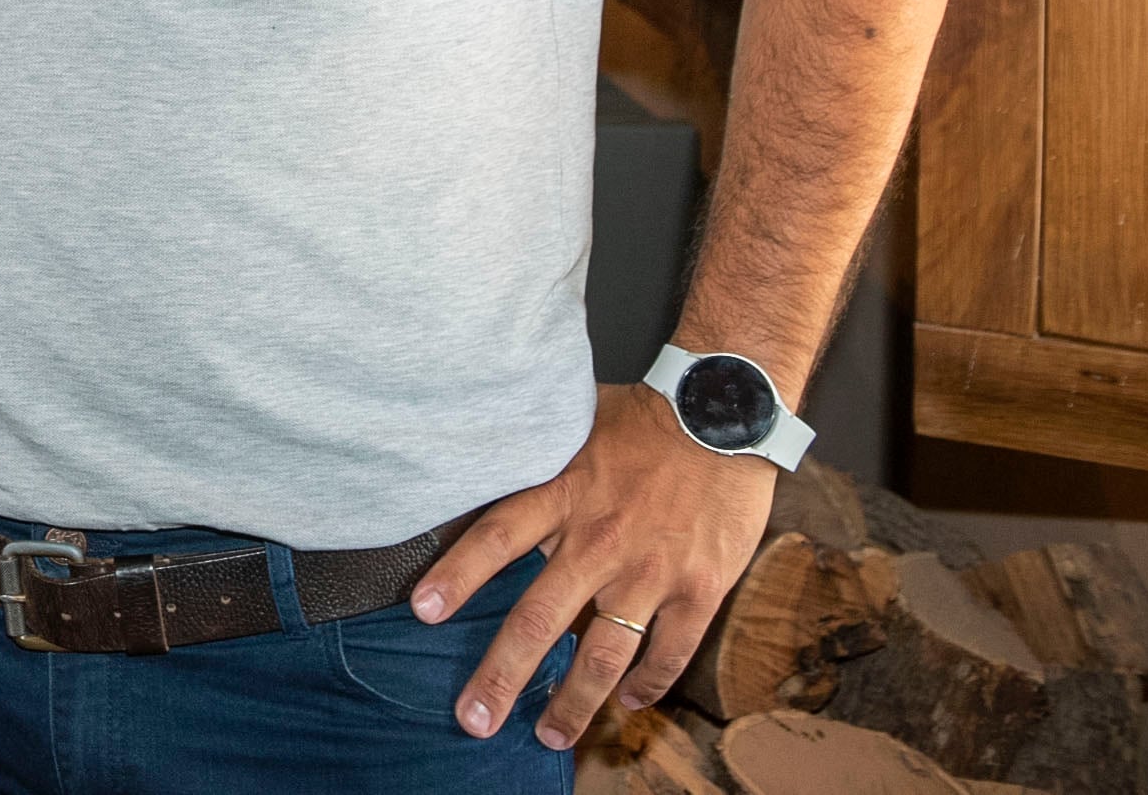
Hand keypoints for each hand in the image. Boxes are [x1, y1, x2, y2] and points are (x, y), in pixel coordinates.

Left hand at [412, 383, 775, 748]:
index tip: (422, 613)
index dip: (457, 576)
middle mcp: (599, 539)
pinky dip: (646, 684)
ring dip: (574, 702)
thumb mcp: (573, 426)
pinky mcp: (699, 587)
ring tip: (549, 735)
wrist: (726, 412)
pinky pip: (668, 651)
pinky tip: (627, 703)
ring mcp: (650, 569)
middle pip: (538, 619)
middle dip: (503, 675)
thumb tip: (481, 462)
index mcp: (563, 495)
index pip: (495, 538)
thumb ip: (536, 461)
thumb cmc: (645, 418)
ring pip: (603, 653)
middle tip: (474, 718)